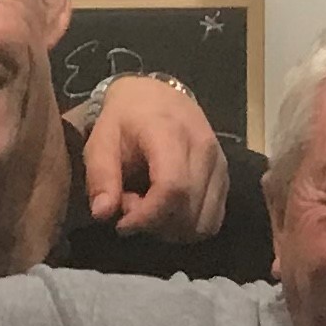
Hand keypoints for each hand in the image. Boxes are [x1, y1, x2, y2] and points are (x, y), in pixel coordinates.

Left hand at [74, 76, 226, 240]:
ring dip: (172, 229)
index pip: (172, 188)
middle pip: (189, 211)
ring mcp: (220, 164)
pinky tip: (167, 210)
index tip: (122, 224)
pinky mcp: (225, 178)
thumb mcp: (100, 141)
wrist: (156, 96)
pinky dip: (187, 226)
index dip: (147, 216)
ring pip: (204, 222)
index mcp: (171, 133)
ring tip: (148, 208)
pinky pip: (213, 220)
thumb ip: (101, 176)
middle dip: (154, 223)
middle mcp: (204, 149)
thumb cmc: (124, 120)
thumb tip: (103, 214)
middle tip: (129, 207)